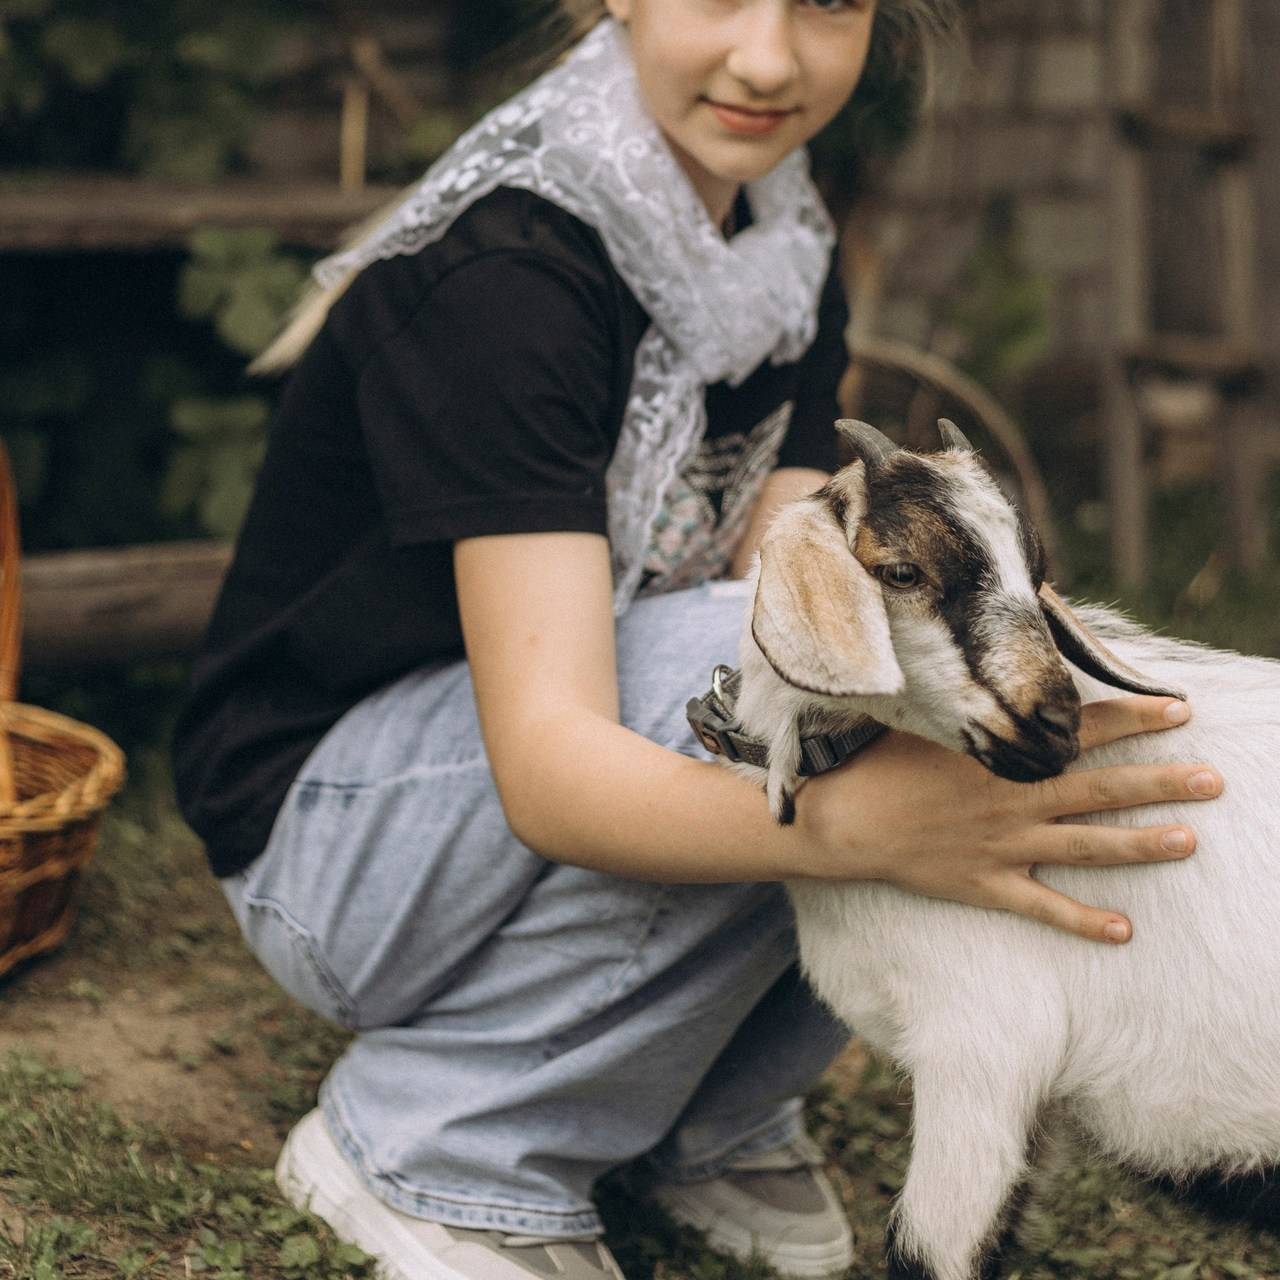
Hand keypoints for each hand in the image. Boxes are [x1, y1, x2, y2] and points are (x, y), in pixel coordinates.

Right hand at [794, 696, 1221, 943]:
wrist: (842, 819)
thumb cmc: (878, 760)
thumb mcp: (928, 717)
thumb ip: (972, 700)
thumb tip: (1002, 670)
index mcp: (1001, 755)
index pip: (1082, 730)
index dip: (1134, 718)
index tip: (1180, 708)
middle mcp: (1013, 800)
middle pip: (1101, 789)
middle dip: (1161, 782)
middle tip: (1213, 780)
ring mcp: (1003, 846)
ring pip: (1086, 847)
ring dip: (1140, 844)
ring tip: (1189, 840)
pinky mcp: (986, 884)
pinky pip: (1043, 908)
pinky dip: (1084, 923)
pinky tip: (1126, 931)